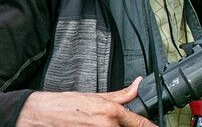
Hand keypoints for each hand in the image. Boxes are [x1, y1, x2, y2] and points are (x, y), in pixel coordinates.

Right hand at [17, 77, 154, 126]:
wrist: (45, 114)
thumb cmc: (68, 105)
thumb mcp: (98, 96)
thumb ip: (122, 94)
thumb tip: (138, 85)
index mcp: (112, 112)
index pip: (139, 123)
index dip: (150, 126)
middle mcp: (107, 126)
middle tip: (125, 122)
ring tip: (108, 123)